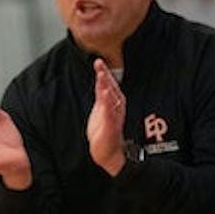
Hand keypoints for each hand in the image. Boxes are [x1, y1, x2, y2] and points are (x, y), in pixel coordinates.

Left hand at [87, 59, 124, 175]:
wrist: (108, 152)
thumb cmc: (105, 130)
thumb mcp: (101, 109)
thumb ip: (102, 95)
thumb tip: (101, 79)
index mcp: (112, 103)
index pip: (108, 85)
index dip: (103, 73)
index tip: (98, 61)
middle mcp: (116, 108)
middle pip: (111, 89)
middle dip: (105, 77)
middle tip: (100, 65)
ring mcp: (114, 117)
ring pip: (112, 99)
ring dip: (107, 87)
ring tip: (102, 76)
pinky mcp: (112, 127)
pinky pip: (111, 114)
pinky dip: (108, 105)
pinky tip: (105, 96)